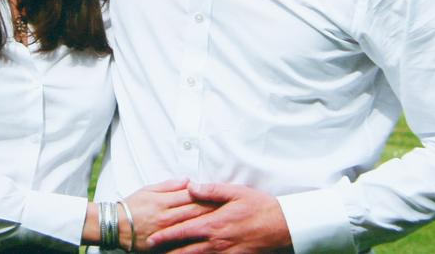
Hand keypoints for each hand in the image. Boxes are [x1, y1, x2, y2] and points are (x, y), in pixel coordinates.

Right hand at [121, 179, 215, 251]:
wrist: (116, 226)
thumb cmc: (132, 205)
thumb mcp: (149, 189)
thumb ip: (169, 185)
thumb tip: (188, 180)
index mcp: (164, 201)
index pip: (191, 196)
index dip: (207, 194)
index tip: (221, 193)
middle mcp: (167, 217)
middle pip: (194, 212)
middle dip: (212, 209)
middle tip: (229, 207)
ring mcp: (166, 233)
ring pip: (191, 228)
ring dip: (207, 224)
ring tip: (223, 222)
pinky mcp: (163, 246)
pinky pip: (182, 243)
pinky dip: (195, 241)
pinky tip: (206, 240)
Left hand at [146, 182, 293, 253]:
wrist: (282, 226)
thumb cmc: (259, 206)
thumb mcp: (235, 192)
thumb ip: (210, 190)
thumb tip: (191, 186)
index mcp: (214, 224)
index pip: (184, 232)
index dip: (166, 236)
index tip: (152, 240)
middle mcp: (217, 242)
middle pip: (186, 252)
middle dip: (168, 253)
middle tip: (153, 252)